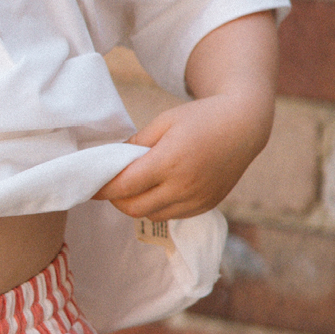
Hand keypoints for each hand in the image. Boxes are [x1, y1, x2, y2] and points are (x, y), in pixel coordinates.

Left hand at [95, 11, 277, 221]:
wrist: (243, 126)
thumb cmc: (200, 118)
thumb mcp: (163, 122)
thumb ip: (135, 144)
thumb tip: (112, 163)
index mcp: (169, 161)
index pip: (124, 186)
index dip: (103, 189)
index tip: (91, 187)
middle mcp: (183, 186)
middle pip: (134, 208)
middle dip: (117, 200)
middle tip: (111, 186)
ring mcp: (197, 199)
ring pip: (152, 215)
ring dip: (137, 205)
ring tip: (135, 186)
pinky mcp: (206, 206)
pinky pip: (172, 215)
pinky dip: (159, 207)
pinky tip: (158, 190)